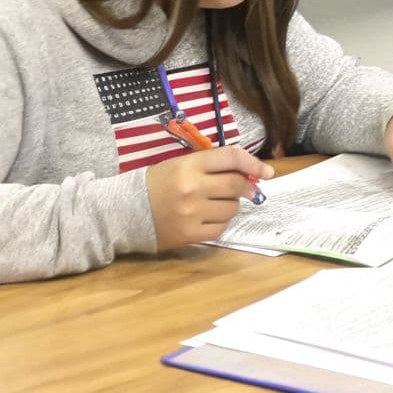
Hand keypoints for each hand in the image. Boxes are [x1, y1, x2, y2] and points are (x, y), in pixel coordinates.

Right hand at [146, 147, 273, 250]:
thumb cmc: (156, 183)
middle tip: (249, 189)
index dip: (253, 163)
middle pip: (236, 185)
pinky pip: (220, 228)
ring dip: (230, 205)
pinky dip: (220, 222)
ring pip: (231, 209)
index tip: (267, 172)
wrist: (125, 211)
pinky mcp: (190, 234)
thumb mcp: (179, 164)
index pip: (231, 158)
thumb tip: (247, 172)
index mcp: (189, 165)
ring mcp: (192, 213)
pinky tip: (208, 217)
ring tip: (215, 203)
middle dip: (248, 187)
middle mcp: (193, 188)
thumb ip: (211, 165)